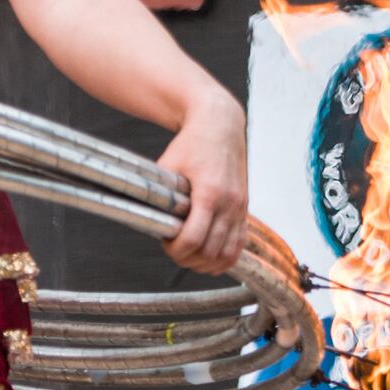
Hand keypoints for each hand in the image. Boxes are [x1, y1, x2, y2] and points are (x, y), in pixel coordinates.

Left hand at [156, 89, 246, 274]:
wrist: (219, 126)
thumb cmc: (191, 143)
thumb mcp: (168, 166)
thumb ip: (160, 194)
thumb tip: (145, 219)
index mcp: (210, 193)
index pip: (194, 239)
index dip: (176, 250)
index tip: (166, 244)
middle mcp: (229, 203)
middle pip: (210, 252)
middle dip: (188, 258)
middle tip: (174, 250)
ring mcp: (240, 208)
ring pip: (228, 254)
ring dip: (207, 263)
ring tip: (189, 256)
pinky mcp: (244, 210)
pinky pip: (240, 245)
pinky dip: (225, 258)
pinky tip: (209, 258)